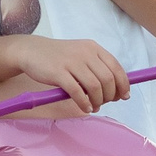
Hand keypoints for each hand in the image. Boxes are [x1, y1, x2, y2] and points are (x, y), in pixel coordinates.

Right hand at [9, 35, 130, 111]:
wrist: (31, 51)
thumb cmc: (58, 57)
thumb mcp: (80, 55)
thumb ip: (96, 67)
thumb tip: (116, 89)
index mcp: (93, 47)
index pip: (116, 67)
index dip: (123, 84)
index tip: (123, 96)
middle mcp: (85, 53)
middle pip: (107, 78)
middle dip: (110, 95)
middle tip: (105, 103)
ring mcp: (71, 62)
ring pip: (95, 86)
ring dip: (98, 101)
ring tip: (94, 107)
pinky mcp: (58, 72)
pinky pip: (77, 92)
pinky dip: (84, 103)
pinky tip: (85, 107)